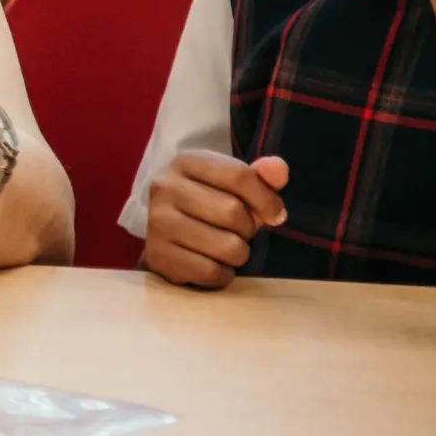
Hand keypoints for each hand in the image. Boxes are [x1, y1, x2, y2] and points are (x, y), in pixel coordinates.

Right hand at [142, 150, 287, 289]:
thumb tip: (278, 170)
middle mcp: (164, 188)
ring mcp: (157, 222)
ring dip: (238, 253)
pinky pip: (211, 272)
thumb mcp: (232, 181)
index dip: (267, 199)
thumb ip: (261, 176)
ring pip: (227, 247)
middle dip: (249, 227)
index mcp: (185, 162)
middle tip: (239, 230)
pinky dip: (222, 274)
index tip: (275, 214)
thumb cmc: (208, 199)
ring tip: (226, 246)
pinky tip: (213, 262)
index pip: (238, 176)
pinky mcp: (158, 255)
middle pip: (233, 212)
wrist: (166, 224)